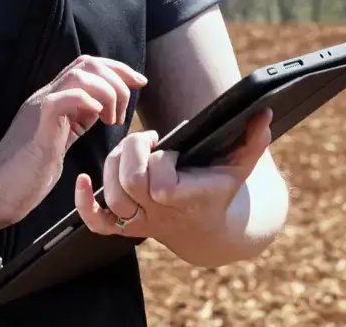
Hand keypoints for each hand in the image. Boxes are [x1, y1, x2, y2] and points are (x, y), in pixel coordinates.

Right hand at [0, 55, 147, 230]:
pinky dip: (89, 100)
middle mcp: (46, 96)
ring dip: (108, 91)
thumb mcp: (60, 142)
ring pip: (80, 75)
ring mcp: (40, 107)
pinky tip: (100, 117)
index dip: (117, 68)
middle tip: (134, 96)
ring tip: (113, 119)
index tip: (139, 82)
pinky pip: (66, 97)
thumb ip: (76, 122)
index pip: (87, 66)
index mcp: (53, 99)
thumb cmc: (27, 175)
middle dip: (119, 74)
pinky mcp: (38, 124)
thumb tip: (100, 110)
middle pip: (88, 63)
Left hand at [74, 108, 272, 246]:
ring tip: (132, 154)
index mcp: (186, 197)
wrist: (210, 233)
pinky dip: (85, 204)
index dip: (162, 159)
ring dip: (114, 166)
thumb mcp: (239, 165)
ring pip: (112, 194)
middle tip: (147, 143)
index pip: (161, 178)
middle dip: (133, 153)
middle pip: (129, 182)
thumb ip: (252, 140)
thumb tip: (264, 112)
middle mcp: (160, 213)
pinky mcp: (126, 227)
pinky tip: (81, 181)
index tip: (173, 150)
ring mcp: (141, 222)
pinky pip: (97, 223)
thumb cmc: (221, 190)